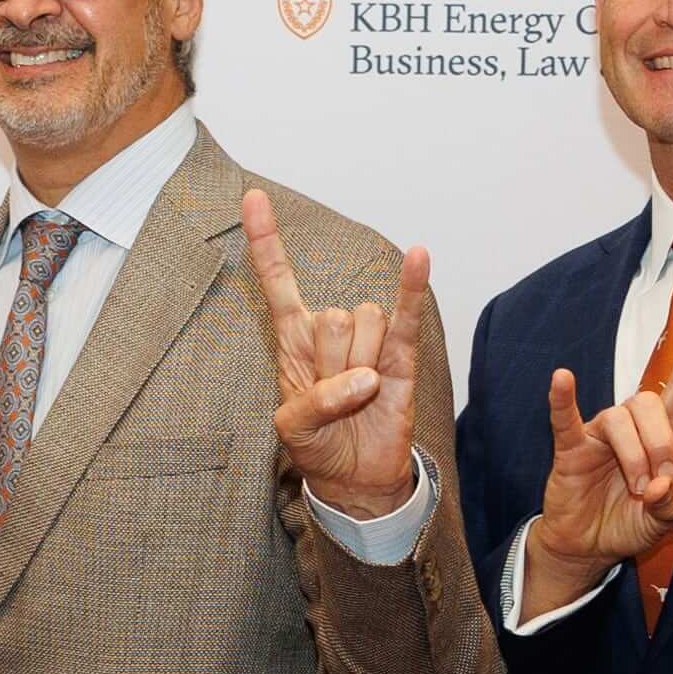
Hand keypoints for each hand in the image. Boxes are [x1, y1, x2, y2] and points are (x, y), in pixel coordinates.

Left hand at [242, 186, 430, 522]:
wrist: (356, 476)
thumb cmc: (318, 445)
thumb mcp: (294, 430)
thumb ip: (316, 403)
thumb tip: (366, 379)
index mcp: (294, 341)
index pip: (278, 283)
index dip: (266, 243)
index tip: (252, 197)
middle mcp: (330, 332)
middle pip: (334, 317)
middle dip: (333, 366)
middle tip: (333, 401)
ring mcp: (368, 340)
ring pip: (366, 324)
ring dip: (362, 369)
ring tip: (358, 400)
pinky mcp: (400, 356)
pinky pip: (406, 316)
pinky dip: (412, 287)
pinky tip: (419, 256)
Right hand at [521, 317, 672, 620]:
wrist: (587, 548)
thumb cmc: (627, 524)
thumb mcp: (661, 522)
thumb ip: (669, 506)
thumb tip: (658, 488)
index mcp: (661, 436)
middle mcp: (631, 427)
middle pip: (649, 403)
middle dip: (661, 442)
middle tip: (659, 480)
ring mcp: (599, 435)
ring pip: (619, 419)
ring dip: (633, 455)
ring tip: (635, 488)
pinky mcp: (570, 449)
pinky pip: (564, 419)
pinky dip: (562, 399)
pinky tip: (562, 379)